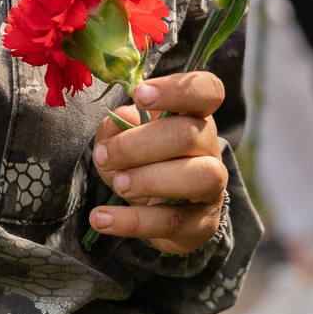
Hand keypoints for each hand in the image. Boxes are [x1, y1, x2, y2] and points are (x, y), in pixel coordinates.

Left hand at [89, 70, 229, 253]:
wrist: (159, 216)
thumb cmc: (141, 165)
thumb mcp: (120, 142)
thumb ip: (116, 127)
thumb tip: (121, 117)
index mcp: (194, 116)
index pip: (207, 91)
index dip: (178, 89)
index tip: (140, 95)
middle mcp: (210, 148)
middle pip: (190, 133)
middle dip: (139, 144)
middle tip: (104, 155)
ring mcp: (212, 188)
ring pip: (199, 176)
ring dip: (149, 179)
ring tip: (117, 185)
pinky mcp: (201, 224)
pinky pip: (172, 221)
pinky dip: (132, 221)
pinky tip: (100, 218)